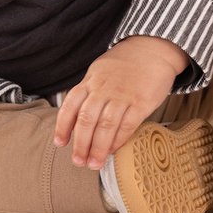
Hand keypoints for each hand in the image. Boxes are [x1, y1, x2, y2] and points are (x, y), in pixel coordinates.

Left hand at [54, 36, 187, 170]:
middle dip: (80, 144)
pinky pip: (127, 125)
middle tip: (78, 161)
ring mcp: (122, 95)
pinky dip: (118, 140)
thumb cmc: (125, 63)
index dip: (62, 126)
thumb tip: (77, 118)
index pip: (70, 105)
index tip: (60, 143)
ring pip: (105, 126)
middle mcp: (103, 88)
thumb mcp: (99, 71)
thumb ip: (89, 92)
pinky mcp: (141, 102)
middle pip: (86, 119)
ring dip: (98, 148)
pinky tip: (112, 150)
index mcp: (90, 81)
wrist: (152, 49)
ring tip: (94, 163)